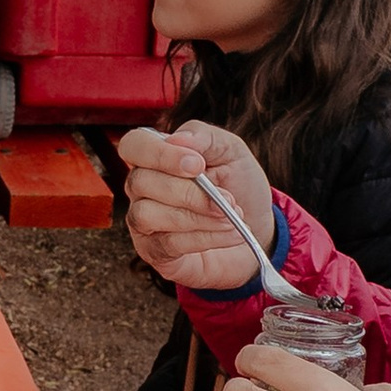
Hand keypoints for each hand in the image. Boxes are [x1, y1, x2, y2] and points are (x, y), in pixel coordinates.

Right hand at [118, 118, 280, 293]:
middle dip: (188, 192)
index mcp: (155, 156)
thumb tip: (178, 139)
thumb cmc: (238, 185)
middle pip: (140, 182)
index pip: (133, 145)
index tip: (197, 165)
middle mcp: (141, 188)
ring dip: (196, 217)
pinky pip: (168, 243)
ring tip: (231, 218)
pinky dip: (205, 238)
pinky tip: (230, 234)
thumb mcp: (232, 152)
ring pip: (148, 214)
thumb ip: (206, 138)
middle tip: (227, 198)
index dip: (159, 154)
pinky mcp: (154, 251)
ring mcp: (143, 222)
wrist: (258, 228)